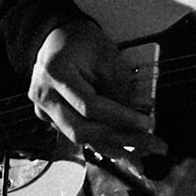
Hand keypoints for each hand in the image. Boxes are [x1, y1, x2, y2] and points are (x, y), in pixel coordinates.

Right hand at [29, 18, 164, 159]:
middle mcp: (44, 96)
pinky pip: (76, 136)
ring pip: (79, 139)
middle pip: (82, 130)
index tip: (146, 123)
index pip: (90, 106)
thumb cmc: (83, 42)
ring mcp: (43, 110)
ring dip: (112, 149)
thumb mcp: (107, 56)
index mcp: (57, 74)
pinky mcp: (49, 118)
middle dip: (120, 140)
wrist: (57, 38)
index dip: (120, 117)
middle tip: (152, 145)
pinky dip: (100, 144)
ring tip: (141, 157)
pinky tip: (122, 152)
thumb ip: (119, 87)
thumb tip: (139, 116)